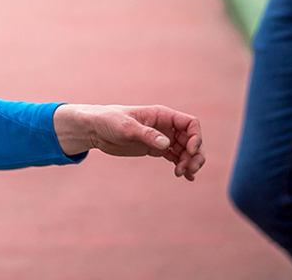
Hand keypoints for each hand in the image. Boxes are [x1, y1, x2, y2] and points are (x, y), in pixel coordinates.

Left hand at [54, 104, 204, 180]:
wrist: (96, 129)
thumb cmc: (110, 121)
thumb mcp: (127, 127)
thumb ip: (147, 135)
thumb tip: (167, 144)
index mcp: (162, 115)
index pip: (190, 124)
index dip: (196, 137)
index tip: (188, 151)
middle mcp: (166, 126)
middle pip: (192, 140)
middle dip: (195, 155)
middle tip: (189, 170)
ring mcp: (162, 138)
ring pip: (186, 151)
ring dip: (189, 163)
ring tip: (183, 175)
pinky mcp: (156, 149)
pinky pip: (176, 157)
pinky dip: (182, 166)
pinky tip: (185, 177)